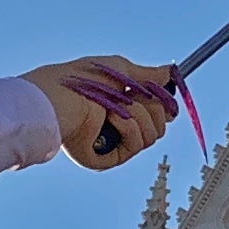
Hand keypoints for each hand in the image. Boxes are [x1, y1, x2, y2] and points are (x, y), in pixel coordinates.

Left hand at [29, 57, 181, 168]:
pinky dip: (129, 129)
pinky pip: (135, 146)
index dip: (163, 104)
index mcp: (119, 108)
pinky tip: (111, 118)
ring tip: (117, 106)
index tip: (163, 93)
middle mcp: (116, 128)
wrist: (60, 96)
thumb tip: (169, 72)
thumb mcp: (121, 70)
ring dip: (140, 115)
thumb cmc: (81, 79)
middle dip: (153, 107)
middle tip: (135, 96)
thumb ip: (147, 75)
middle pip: (159, 126)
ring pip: (151, 136)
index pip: (156, 113)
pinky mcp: (104, 159)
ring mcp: (110, 145)